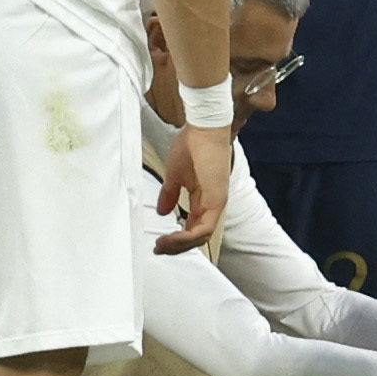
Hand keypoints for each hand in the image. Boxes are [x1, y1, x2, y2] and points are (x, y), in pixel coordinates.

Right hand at [154, 121, 232, 255]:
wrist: (204, 127)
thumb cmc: (193, 144)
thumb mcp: (175, 175)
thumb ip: (170, 195)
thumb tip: (162, 211)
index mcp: (203, 198)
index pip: (192, 228)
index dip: (176, 239)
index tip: (159, 242)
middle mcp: (212, 204)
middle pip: (197, 237)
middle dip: (176, 247)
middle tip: (159, 249)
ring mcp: (216, 202)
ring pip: (201, 237)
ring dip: (180, 245)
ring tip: (162, 245)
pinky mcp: (217, 200)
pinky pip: (204, 228)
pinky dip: (187, 236)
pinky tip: (172, 237)